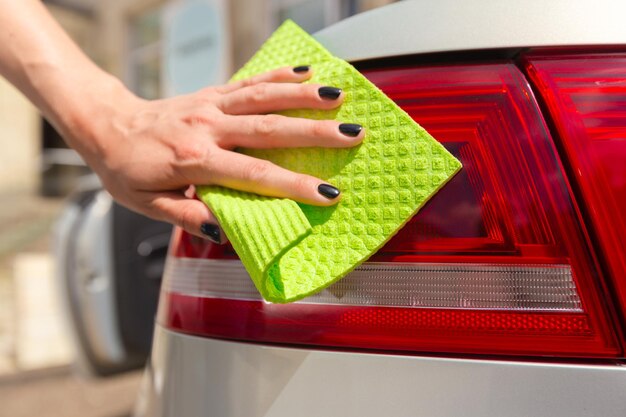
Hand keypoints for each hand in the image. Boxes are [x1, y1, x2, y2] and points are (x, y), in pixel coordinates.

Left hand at [86, 66, 363, 241]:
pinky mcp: (212, 94)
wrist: (107, 126)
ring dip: (304, 96)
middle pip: (270, 129)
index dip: (293, 186)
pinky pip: (249, 82)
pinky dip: (278, 75)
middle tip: (352, 135)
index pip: (254, 175)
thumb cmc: (127, 170)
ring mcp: (211, 106)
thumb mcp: (147, 205)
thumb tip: (224, 230)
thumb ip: (185, 215)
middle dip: (315, 133)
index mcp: (194, 160)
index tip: (327, 194)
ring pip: (264, 98)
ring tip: (339, 97)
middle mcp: (207, 128)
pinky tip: (306, 72)